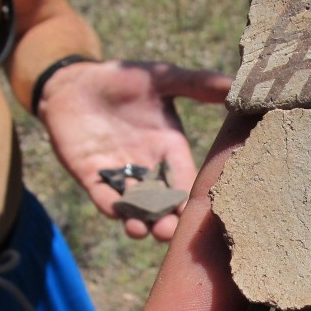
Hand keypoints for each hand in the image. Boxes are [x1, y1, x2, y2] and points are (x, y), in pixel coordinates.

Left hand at [36, 59, 230, 240]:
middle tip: (171, 233)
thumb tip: (235, 84)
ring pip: (134, 207)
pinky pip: (104, 197)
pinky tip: (117, 214)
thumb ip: (197, 84)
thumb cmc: (123, 77)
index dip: (192, 196)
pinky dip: (111, 207)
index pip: (185, 178)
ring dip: (140, 222)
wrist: (75, 80)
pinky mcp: (91, 177)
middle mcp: (148, 168)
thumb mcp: (162, 78)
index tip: (202, 213)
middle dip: (167, 220)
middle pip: (162, 203)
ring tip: (144, 231)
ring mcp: (120, 175)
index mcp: (170, 150)